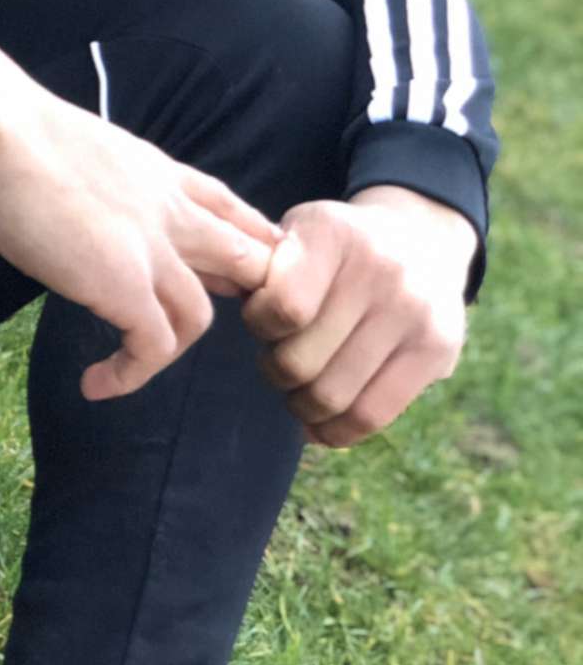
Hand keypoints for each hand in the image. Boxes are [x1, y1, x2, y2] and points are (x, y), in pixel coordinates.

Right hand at [0, 37, 279, 402]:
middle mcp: (171, 210)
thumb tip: (92, 209)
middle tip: (183, 327)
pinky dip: (130, 374)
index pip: (231, 212)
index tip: (220, 278)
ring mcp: (153, 249)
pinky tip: (97, 383)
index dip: (241, 247)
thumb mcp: (89, 152)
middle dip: (234, 303)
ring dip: (170, 347)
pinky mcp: (124, 284)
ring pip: (200, 317)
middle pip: (245, 263)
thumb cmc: (15, 133)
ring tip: (132, 360)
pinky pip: (153, 347)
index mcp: (161, 174)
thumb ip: (111, 184)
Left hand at [241, 186, 473, 447]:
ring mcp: (415, 311)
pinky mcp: (438, 350)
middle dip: (276, 370)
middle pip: (300, 362)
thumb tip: (226, 292)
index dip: (258, 326)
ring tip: (299, 389)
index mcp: (333, 233)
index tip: (262, 321)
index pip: (282, 308)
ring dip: (302, 405)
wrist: (419, 238)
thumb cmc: (334, 248)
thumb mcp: (296, 233)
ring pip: (332, 397)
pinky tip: (320, 423)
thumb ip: (260, 267)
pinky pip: (371, 415)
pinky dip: (335, 432)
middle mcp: (381, 269)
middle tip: (279, 360)